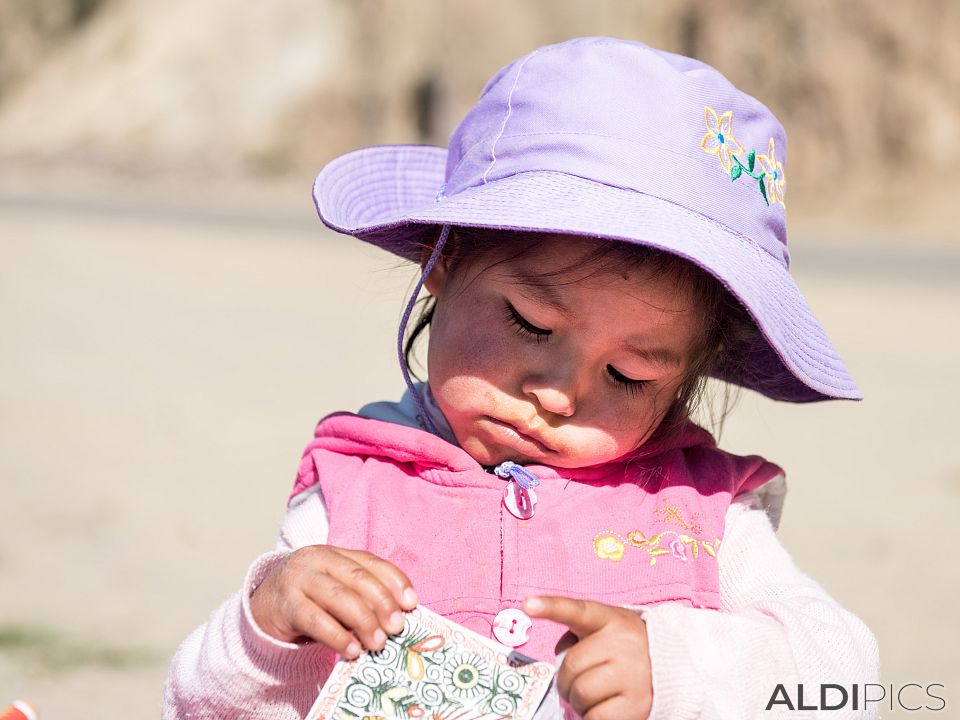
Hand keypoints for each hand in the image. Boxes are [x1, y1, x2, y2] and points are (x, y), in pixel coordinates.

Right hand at [250, 545, 417, 657]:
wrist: (265, 607)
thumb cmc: (311, 600)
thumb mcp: (337, 592)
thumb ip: (363, 598)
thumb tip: (398, 620)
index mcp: (336, 553)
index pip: (371, 562)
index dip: (395, 582)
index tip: (412, 603)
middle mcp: (318, 559)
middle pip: (358, 578)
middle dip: (382, 603)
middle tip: (397, 627)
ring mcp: (299, 579)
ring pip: (339, 597)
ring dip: (363, 622)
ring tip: (378, 644)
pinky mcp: (285, 603)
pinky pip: (315, 620)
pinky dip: (337, 636)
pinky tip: (351, 651)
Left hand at [524, 596, 652, 719]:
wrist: (676, 668)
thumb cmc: (629, 649)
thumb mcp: (609, 629)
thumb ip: (582, 635)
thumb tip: (560, 656)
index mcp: (610, 619)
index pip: (577, 610)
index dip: (551, 606)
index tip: (528, 603)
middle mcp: (622, 643)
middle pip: (571, 666)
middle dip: (564, 681)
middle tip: (573, 685)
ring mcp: (631, 674)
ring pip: (581, 694)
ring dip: (577, 702)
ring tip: (591, 697)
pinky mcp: (637, 704)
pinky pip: (596, 717)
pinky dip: (591, 718)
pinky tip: (603, 708)